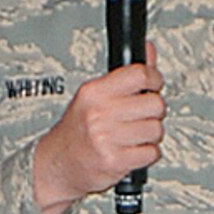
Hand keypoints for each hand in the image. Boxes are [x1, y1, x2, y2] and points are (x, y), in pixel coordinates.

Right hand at [31, 43, 164, 213]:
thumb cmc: (77, 129)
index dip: (154, 80)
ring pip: (156, 129)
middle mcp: (99, 113)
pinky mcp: (115, 161)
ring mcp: (106, 138)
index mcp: (94, 92)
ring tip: (132, 136)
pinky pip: (152, 153)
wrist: (57, 163)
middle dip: (153, 112)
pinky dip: (146, 154)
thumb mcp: (95, 96)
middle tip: (139, 117)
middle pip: (155, 103)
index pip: (140, 74)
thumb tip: (148, 49)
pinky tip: (131, 150)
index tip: (153, 86)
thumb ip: (126, 74)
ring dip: (150, 135)